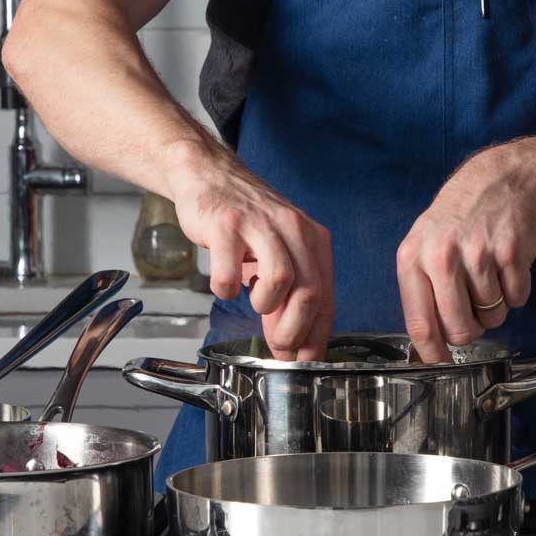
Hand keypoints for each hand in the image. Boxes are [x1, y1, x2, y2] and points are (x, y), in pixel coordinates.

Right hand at [166, 139, 334, 360]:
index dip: (316, 336)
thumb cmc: (244, 220)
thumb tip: (289, 345)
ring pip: (281, 278)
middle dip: (294, 330)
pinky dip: (225, 289)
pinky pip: (229, 271)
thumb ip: (285, 297)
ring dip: (266, 305)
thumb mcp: (275, 254)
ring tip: (254, 304)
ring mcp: (259, 225)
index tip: (305, 360)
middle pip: (309, 291)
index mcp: (311, 239)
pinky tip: (224, 287)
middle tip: (279, 346)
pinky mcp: (226, 225)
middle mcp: (292, 229)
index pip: (325, 297)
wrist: (209, 176)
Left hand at [396, 145, 535, 362]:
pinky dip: (516, 292)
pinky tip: (505, 268)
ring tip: (487, 279)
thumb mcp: (422, 248)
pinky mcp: (511, 253)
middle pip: (459, 328)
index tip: (439, 364)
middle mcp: (443, 258)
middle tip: (471, 314)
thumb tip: (427, 342)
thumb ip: (420, 292)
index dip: (432, 351)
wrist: (495, 182)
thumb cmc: (455, 222)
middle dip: (469, 331)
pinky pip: (517, 298)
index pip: (420, 322)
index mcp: (414, 260)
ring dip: (494, 308)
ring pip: (492, 316)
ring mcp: (479, 255)